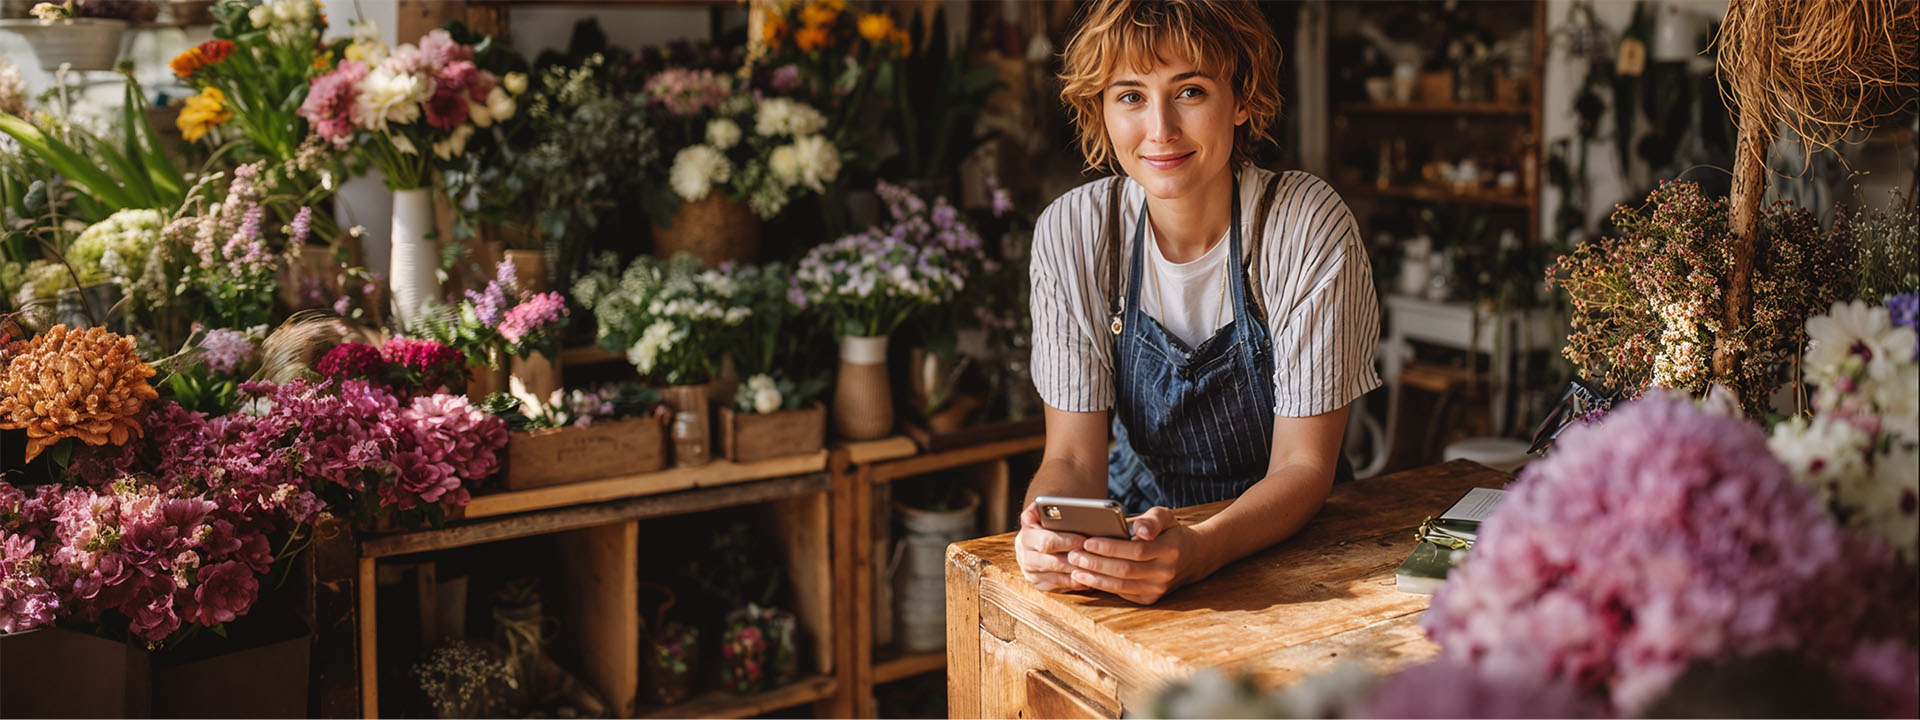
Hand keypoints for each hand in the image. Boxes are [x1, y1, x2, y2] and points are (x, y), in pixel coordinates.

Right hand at [1016, 503, 1088, 592]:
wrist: (1041, 534)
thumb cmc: (1049, 521)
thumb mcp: (1044, 511)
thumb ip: (1044, 507)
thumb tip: (1047, 507)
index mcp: (1025, 536)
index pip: (1047, 542)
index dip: (1067, 542)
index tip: (1085, 540)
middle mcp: (1024, 556)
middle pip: (1052, 562)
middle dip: (1075, 560)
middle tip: (1094, 557)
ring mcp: (1030, 572)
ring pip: (1057, 578)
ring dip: (1077, 574)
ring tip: (1096, 569)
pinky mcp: (1038, 583)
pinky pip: (1059, 587)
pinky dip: (1075, 583)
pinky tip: (1089, 578)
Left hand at [1065, 507, 1198, 604]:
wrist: (1192, 558)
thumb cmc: (1170, 533)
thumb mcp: (1165, 517)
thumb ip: (1151, 519)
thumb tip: (1140, 530)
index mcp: (1169, 549)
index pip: (1136, 550)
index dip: (1111, 547)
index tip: (1088, 541)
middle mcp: (1165, 572)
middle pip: (1126, 570)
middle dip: (1096, 563)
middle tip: (1074, 555)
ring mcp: (1158, 589)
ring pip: (1122, 585)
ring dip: (1095, 578)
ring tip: (1075, 568)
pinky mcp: (1150, 599)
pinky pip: (1123, 593)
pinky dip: (1103, 587)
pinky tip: (1087, 578)